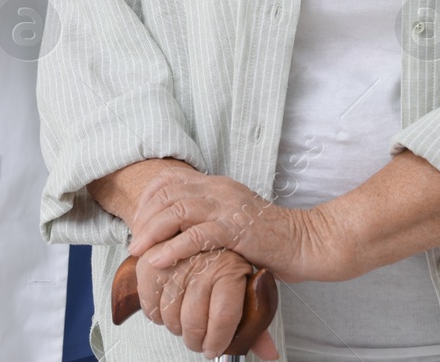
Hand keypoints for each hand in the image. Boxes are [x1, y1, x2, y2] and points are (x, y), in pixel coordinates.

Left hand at [127, 171, 344, 283]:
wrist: (306, 242)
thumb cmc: (269, 238)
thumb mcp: (233, 219)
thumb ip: (208, 217)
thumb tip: (176, 230)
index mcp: (217, 184)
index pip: (170, 179)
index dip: (147, 199)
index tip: (138, 222)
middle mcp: (220, 189)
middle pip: (167, 193)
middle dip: (144, 218)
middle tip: (134, 243)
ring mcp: (229, 207)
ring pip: (176, 210)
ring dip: (152, 232)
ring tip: (139, 252)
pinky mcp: (237, 229)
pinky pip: (197, 235)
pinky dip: (173, 248)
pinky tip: (160, 261)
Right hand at [136, 245, 279, 358]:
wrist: (207, 221)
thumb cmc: (231, 260)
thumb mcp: (249, 286)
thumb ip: (256, 321)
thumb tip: (269, 353)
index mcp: (232, 267)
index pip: (225, 315)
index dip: (218, 340)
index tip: (213, 350)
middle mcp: (205, 259)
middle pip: (193, 319)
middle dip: (194, 340)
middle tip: (197, 343)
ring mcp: (175, 256)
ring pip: (169, 311)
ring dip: (174, 327)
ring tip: (183, 326)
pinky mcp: (153, 254)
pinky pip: (147, 296)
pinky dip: (154, 312)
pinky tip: (164, 311)